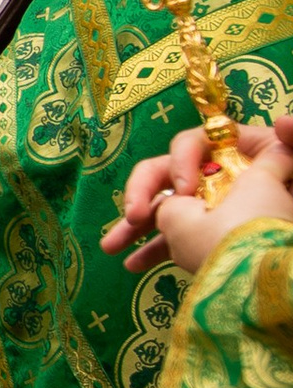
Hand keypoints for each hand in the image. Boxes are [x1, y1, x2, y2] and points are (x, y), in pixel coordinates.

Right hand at [103, 116, 292, 274]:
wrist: (289, 260)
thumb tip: (283, 122)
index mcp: (240, 153)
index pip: (196, 143)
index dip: (180, 162)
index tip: (183, 190)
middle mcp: (219, 175)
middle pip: (167, 173)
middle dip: (142, 191)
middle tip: (134, 215)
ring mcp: (211, 207)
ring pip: (164, 208)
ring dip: (134, 225)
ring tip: (111, 246)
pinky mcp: (208, 234)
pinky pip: (174, 237)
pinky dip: (153, 250)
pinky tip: (133, 265)